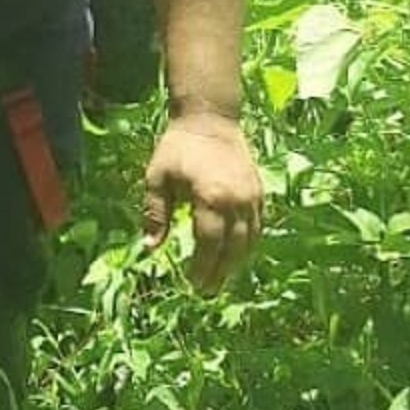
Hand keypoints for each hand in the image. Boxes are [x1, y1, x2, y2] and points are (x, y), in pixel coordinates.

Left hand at [141, 115, 262, 292]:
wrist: (210, 118)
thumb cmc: (178, 147)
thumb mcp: (157, 178)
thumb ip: (155, 215)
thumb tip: (149, 249)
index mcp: (210, 198)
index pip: (209, 244)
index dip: (202, 267)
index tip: (193, 283)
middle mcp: (237, 201)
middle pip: (233, 249)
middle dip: (220, 273)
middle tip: (207, 291)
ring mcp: (253, 197)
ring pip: (250, 241)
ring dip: (236, 263)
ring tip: (221, 278)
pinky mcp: (260, 193)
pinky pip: (258, 227)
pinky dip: (248, 244)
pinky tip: (236, 254)